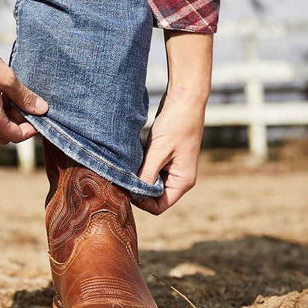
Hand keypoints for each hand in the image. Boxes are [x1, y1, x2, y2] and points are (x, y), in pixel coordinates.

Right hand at [0, 0, 47, 144]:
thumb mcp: (6, 78)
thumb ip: (25, 97)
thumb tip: (42, 109)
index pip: (17, 136)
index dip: (31, 128)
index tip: (39, 114)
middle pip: (5, 136)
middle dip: (18, 124)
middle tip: (25, 103)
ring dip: (5, 119)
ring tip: (11, 95)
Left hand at [133, 92, 205, 214]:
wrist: (185, 100)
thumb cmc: (176, 124)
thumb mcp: (158, 151)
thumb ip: (147, 174)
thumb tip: (134, 193)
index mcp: (183, 181)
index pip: (159, 206)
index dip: (141, 202)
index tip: (126, 187)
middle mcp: (179, 178)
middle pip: (154, 196)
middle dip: (138, 189)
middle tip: (122, 176)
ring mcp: (173, 168)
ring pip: (151, 183)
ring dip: (139, 176)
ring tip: (129, 164)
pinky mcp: (166, 158)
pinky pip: (151, 170)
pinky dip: (141, 167)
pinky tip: (134, 156)